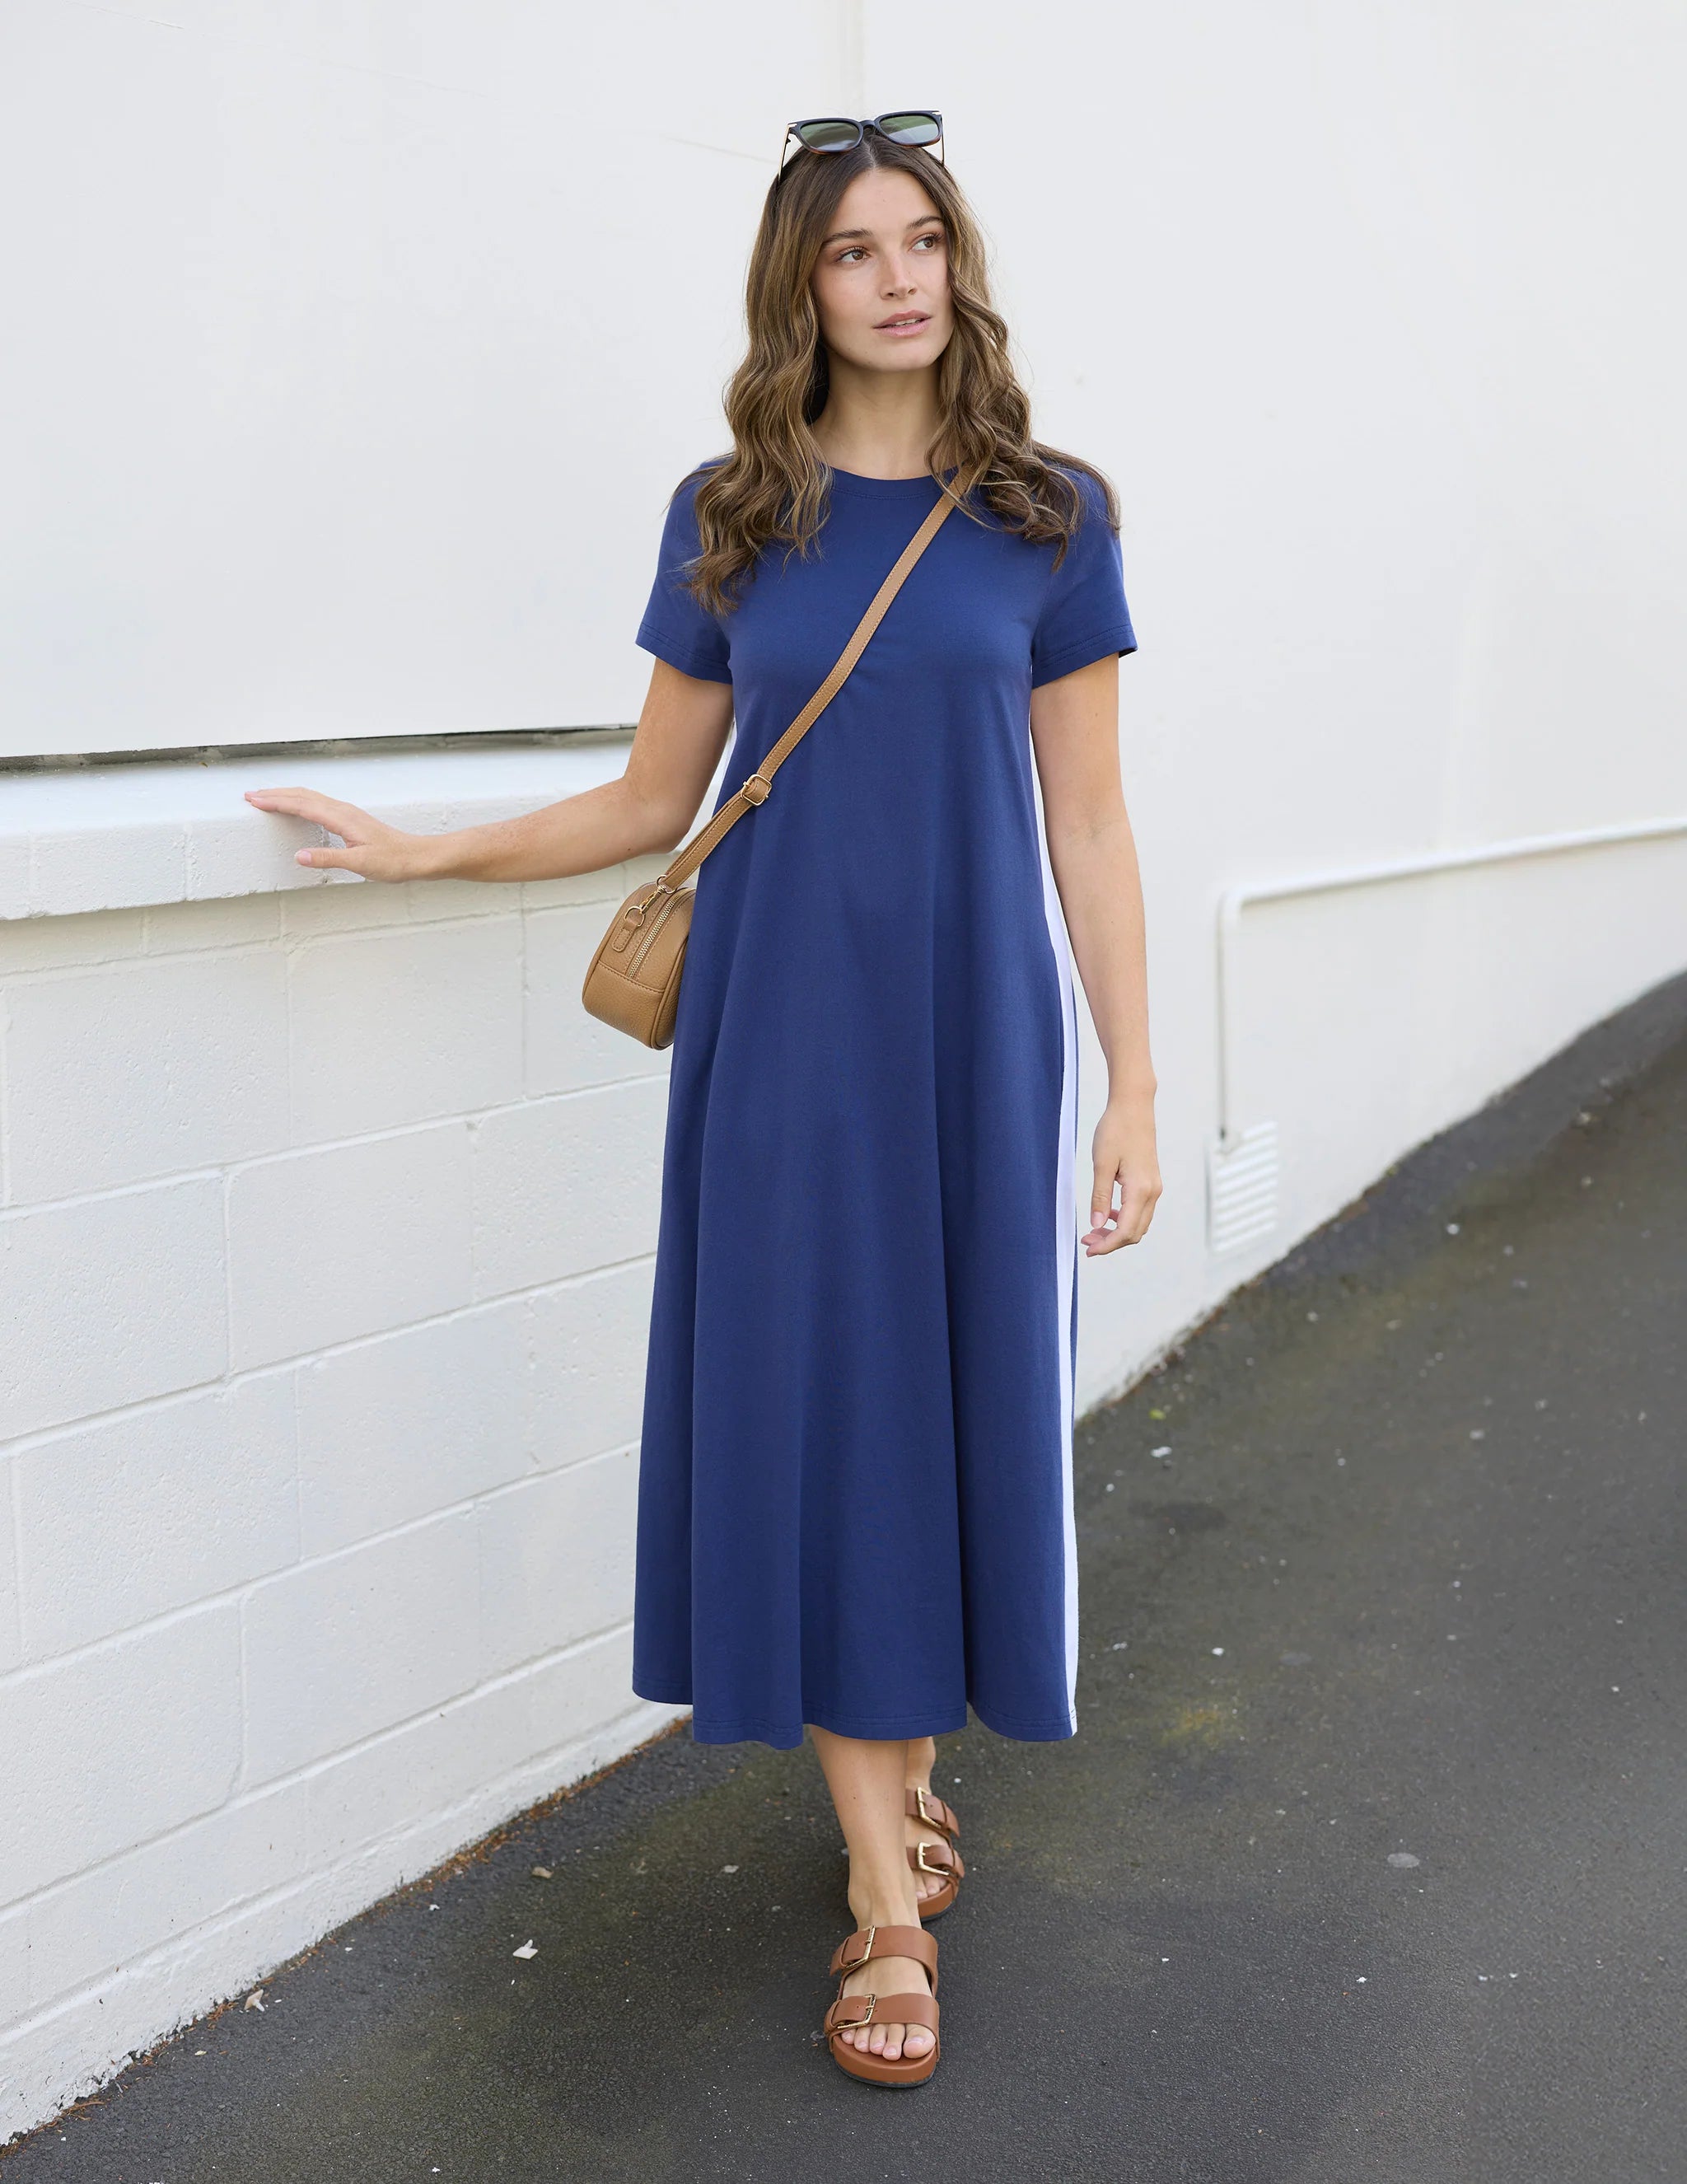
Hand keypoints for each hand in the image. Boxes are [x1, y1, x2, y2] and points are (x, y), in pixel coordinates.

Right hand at [242, 786, 427, 881]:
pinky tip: (299, 806)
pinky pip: (319, 803)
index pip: (302, 805)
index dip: (276, 802)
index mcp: (342, 818)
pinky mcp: (351, 819)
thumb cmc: (394, 860)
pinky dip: (302, 801)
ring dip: (287, 795)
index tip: (254, 800)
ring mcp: (348, 813)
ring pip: (311, 797)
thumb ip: (329, 859)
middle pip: (303, 795)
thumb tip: (300, 856)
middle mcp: (343, 811)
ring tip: (267, 797)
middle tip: (250, 795)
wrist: (417, 857)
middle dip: (275, 794)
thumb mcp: (360, 864)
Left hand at [1082, 1092, 1160, 1254]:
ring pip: (1139, 1224)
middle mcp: (1152, 1192)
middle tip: (1086, 1240)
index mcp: (1140, 1190)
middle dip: (1111, 1242)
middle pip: (1135, 1233)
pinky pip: (1141, 1211)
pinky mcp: (1151, 1182)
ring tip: (1094, 1231)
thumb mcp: (1102, 1164)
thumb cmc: (1116, 1130)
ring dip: (1118, 1232)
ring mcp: (1154, 1188)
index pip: (1125, 1231)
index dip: (1107, 1245)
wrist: (1134, 1107)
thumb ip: (1100, 1197)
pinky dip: (1125, 1219)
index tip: (1088, 1249)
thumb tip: (1097, 1225)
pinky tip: (1107, 1214)